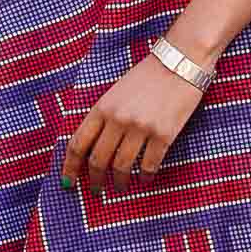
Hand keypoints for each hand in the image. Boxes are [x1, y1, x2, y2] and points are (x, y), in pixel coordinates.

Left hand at [63, 50, 205, 194]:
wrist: (181, 61)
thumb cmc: (148, 77)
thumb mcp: (116, 92)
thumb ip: (104, 117)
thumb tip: (94, 149)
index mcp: (102, 107)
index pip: (78, 143)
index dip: (70, 167)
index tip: (68, 182)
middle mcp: (118, 119)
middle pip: (98, 160)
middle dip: (95, 180)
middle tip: (96, 190)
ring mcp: (141, 127)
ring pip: (121, 166)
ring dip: (119, 182)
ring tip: (120, 187)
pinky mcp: (163, 134)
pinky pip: (148, 165)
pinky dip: (144, 177)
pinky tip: (144, 179)